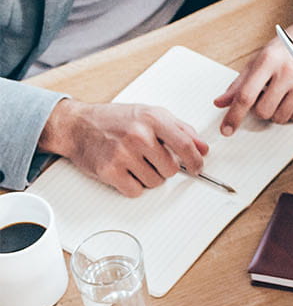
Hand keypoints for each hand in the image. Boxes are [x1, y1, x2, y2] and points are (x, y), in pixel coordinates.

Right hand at [37, 98, 208, 197]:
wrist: (78, 125)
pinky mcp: (108, 171)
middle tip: (154, 160)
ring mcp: (123, 154)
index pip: (185, 145)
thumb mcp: (152, 114)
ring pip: (154, 182)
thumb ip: (181, 130)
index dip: (195, 160)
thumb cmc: (115, 119)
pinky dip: (134, 186)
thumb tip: (202, 148)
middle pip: (171, 168)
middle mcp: (138, 136)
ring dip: (150, 177)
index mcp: (153, 119)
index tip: (197, 168)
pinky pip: (135, 191)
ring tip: (137, 163)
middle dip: (167, 168)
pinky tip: (127, 172)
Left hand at [214, 6, 292, 134]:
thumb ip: (241, 81)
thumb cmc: (292, 44)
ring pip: (280, 117)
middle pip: (263, 111)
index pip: (246, 96)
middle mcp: (288, 72)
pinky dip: (292, 112)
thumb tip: (221, 102)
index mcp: (269, 60)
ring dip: (277, 111)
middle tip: (266, 96)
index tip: (227, 129)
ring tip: (282, 94)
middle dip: (260, 109)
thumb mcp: (263, 56)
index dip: (234, 116)